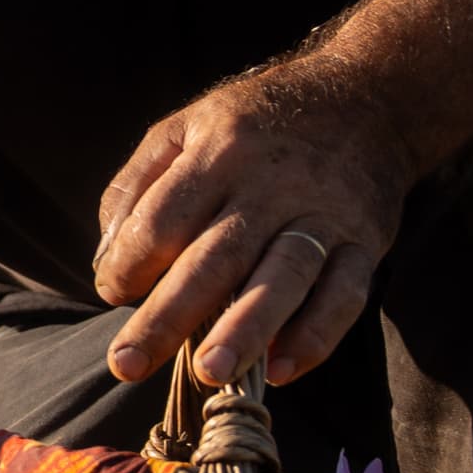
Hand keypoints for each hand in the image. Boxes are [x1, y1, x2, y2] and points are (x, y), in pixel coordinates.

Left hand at [93, 59, 416, 387]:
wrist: (365, 99)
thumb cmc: (253, 127)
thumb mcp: (184, 128)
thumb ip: (136, 188)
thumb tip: (107, 259)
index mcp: (219, 152)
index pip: (165, 217)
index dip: (131, 261)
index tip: (111, 292)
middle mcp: (272, 185)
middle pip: (216, 257)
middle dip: (168, 315)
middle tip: (127, 365)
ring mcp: (323, 215)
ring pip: (283, 278)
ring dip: (245, 330)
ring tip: (209, 374)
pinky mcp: (365, 242)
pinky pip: (345, 295)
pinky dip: (316, 336)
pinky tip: (281, 372)